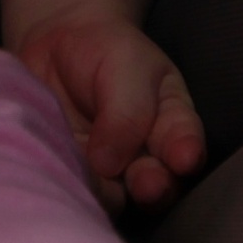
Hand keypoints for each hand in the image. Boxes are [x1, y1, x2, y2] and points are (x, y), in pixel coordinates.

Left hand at [15, 7, 204, 213]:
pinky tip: (69, 183)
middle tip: (148, 184)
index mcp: (172, 122)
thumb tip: (108, 164)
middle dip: (155, 186)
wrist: (56, 46)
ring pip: (117, 196)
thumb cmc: (103, 50)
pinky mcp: (77, 179)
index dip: (186, 152)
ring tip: (101, 182)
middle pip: (158, 182)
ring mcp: (111, 173)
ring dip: (112, 195)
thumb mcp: (125, 65)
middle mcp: (147, 156)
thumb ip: (127, 112)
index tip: (184, 159)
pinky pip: (78, 193)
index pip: (184, 141)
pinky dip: (74, 191)